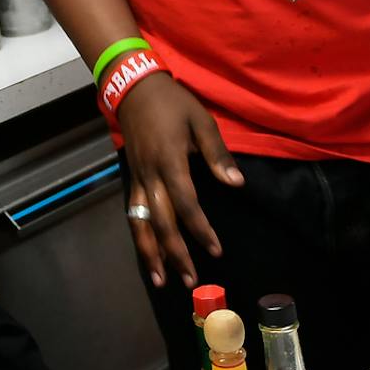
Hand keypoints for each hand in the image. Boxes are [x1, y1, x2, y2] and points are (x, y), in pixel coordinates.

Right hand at [118, 73, 243, 287]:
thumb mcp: (201, 121)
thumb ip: (218, 155)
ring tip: (161, 280)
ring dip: (150, 254)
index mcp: (170, 162)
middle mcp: (150, 176)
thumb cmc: (173, 103)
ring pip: (140, 224)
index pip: (186, 204)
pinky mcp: (132, 178)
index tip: (215, 250)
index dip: (201, 230)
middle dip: (175, 254)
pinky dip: (140, 236)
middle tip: (192, 281)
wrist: (133, 88)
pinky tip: (148, 253)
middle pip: (161, 223)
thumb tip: (237, 184)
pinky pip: (133, 214)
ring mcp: (138, 178)